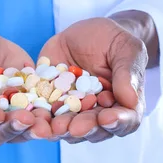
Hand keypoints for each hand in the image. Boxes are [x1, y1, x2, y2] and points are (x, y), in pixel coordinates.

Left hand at [39, 17, 147, 143]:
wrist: (86, 32)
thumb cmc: (113, 40)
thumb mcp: (126, 48)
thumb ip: (128, 73)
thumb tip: (131, 101)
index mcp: (123, 105)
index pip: (125, 120)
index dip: (117, 122)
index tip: (107, 118)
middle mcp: (98, 114)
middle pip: (94, 129)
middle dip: (84, 128)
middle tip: (74, 127)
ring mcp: (74, 110)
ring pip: (68, 127)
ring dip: (60, 129)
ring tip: (52, 127)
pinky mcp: (51, 101)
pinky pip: (44, 112)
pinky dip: (38, 116)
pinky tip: (31, 115)